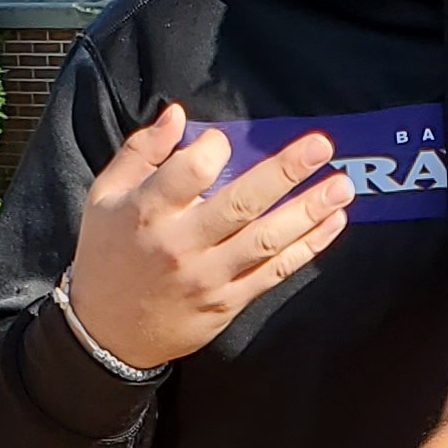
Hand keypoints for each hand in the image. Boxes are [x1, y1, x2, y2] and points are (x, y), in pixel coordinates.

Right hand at [66, 104, 353, 373]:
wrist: (106, 334)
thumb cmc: (107, 254)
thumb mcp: (105, 197)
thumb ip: (141, 152)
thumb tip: (178, 114)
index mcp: (147, 212)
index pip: (190, 171)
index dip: (214, 148)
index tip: (223, 141)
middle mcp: (181, 244)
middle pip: (241, 203)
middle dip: (285, 172)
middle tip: (322, 146)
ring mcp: (208, 277)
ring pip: (267, 240)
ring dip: (308, 211)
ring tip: (341, 185)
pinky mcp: (227, 302)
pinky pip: (274, 272)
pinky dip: (307, 248)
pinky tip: (333, 224)